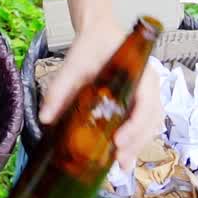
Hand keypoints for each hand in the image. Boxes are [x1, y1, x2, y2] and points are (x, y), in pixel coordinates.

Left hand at [38, 20, 163, 169]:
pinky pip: (144, 122)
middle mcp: (149, 85)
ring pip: (151, 124)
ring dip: (138, 145)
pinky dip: (136, 138)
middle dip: (137, 143)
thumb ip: (59, 90)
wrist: (98, 33)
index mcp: (140, 73)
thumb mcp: (72, 64)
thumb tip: (45, 119)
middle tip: (119, 162)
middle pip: (152, 120)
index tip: (118, 141)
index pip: (146, 104)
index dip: (135, 126)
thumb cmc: (90, 45)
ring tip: (121, 164)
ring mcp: (147, 94)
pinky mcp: (139, 100)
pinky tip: (122, 154)